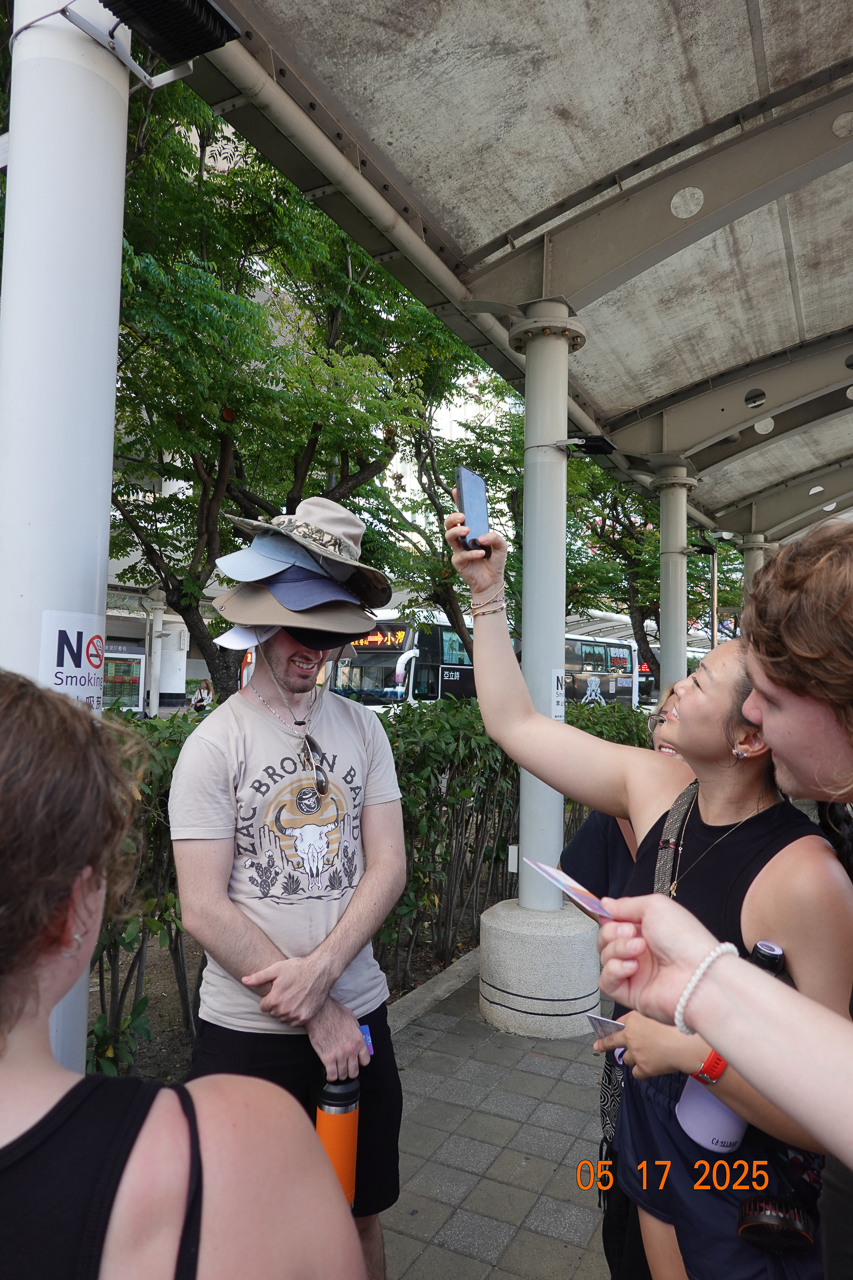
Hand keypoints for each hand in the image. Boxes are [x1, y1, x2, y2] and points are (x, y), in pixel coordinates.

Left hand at [242, 953, 332, 1024]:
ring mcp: (295, 1015)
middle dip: (276, 1005)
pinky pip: (294, 1022)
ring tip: (292, 997)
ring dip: (285, 1011)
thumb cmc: (297, 968)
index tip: (276, 991)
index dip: (268, 999)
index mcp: (274, 999)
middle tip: (285, 993)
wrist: (320, 971)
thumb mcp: (276, 969)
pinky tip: (299, 1003)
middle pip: (272, 1013)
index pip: (263, 1007)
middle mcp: (284, 1010)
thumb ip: (258, 977)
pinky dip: (295, 1015)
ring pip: (283, 1018)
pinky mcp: (305, 1017)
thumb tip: (243, 980)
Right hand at [306, 998, 370, 1080]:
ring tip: (336, 1071)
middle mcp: (351, 1049)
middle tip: (345, 1069)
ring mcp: (340, 1055)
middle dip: (350, 1072)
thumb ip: (357, 1030)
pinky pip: (332, 1075)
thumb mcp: (351, 1018)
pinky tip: (329, 1074)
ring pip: (343, 1075)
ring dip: (339, 1075)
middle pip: (354, 1071)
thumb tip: (359, 1036)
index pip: (365, 1060)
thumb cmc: (333, 1012)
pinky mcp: (328, 1058)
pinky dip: (331, 1077)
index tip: (355, 1062)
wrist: (319, 1012)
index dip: (360, 1063)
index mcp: (358, 1039)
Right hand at [444, 499, 506, 598]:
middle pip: (449, 523)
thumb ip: (495, 537)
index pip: (462, 514)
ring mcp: (458, 549)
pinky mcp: (458, 561)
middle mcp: (462, 538)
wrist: (492, 581)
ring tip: (468, 530)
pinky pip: (461, 555)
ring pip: (448, 536)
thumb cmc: (495, 561)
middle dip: (453, 517)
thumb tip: (482, 536)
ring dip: (457, 531)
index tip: (457, 490)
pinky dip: (471, 553)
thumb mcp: (502, 546)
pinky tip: (481, 553)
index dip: (458, 501)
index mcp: (472, 530)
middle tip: (463, 516)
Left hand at [594, 1010, 706, 1078]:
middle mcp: (631, 1036)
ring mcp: (635, 1052)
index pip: (617, 1023)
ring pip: (626, 1057)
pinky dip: (641, 1071)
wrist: (686, 1045)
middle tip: (598, 1046)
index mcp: (633, 1019)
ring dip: (633, 1057)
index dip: (613, 1027)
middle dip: (603, 1044)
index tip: (605, 1030)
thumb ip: (644, 1020)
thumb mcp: (657, 1015)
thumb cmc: (678, 1028)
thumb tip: (639, 1026)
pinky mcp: (642, 1067)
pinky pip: (636, 1073)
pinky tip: (650, 1067)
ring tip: (646, 1055)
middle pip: (612, 1041)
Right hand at [596, 895, 719, 1024]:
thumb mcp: (655, 906)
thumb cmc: (686, 940)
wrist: (697, 976)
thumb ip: (626, 904)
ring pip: (604, 958)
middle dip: (612, 932)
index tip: (608, 914)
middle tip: (630, 932)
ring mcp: (636, 972)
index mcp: (648, 929)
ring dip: (618, 949)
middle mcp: (641, 951)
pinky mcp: (631, 993)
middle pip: (606, 939)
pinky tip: (631, 967)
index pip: (615, 922)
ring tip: (639, 949)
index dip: (609, 918)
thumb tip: (605, 904)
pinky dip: (614, 971)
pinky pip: (606, 981)